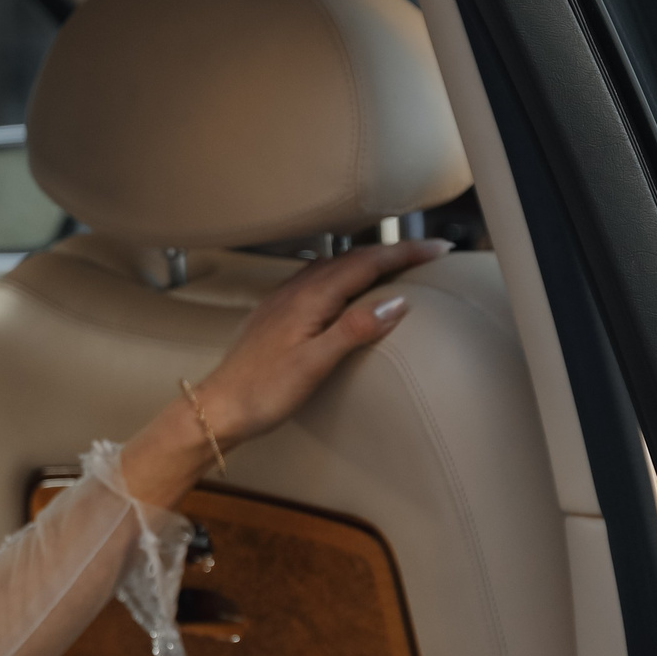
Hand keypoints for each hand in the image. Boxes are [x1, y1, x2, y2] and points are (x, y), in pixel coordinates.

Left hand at [118, 238, 451, 506]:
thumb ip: (354, 330)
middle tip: (427, 253)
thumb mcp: (314, 365)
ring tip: (394, 263)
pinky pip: (316, 279)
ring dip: (366, 260)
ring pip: (333, 266)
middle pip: (352, 259)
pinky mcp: (274, 313)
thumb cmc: (263, 392)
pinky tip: (342, 286)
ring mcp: (282, 300)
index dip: (405, 254)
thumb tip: (396, 301)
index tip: (439, 248)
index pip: (367, 264)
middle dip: (392, 252)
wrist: (217, 407)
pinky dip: (342, 273)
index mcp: (310, 298)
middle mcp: (295, 291)